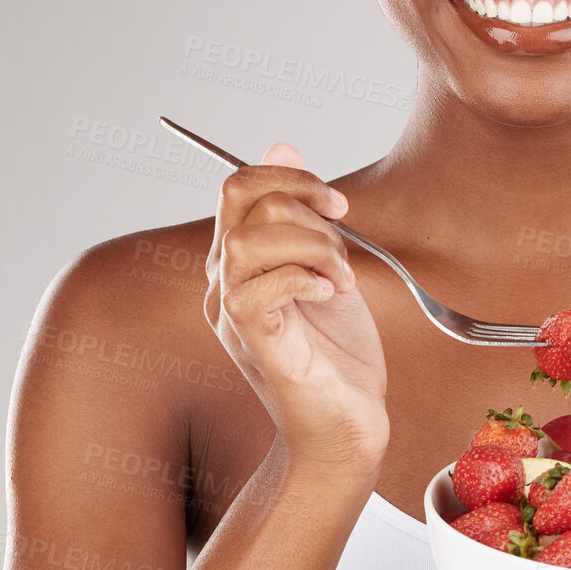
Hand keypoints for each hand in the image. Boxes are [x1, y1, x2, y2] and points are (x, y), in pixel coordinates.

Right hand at [205, 143, 388, 473]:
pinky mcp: (257, 345)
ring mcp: (234, 316)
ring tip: (341, 278)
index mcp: (238, 262)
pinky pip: (257, 291)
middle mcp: (224, 284)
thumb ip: (304, 213)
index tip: (336, 204)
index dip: (289, 175)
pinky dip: (304, 279)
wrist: (346, 427)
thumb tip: (283, 142)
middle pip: (242, 201)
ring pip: (248, 242)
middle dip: (305, 206)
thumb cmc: (337, 357)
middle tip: (344, 239)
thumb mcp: (327, 267)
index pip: (238, 185)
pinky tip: (331, 296)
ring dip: (310, 246)